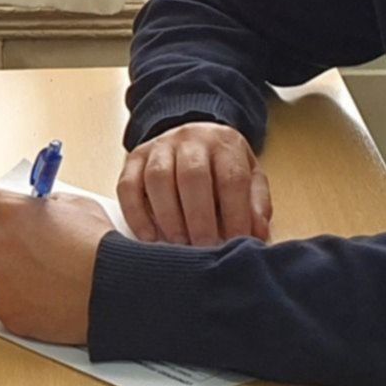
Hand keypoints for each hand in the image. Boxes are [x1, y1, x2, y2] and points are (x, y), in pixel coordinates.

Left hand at [0, 189, 115, 344]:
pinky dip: (20, 300)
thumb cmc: (97, 246)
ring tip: (47, 277)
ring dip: (10, 274)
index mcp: (7, 212)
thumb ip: (48, 205)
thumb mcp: (78, 205)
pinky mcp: (3, 310)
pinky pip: (4, 301)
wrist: (110, 287)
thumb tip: (41, 211)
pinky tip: (48, 296)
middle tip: (26, 250)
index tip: (4, 219)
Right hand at [116, 122, 271, 246]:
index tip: (236, 243)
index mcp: (225, 143)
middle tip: (203, 247)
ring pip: (158, 177)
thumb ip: (256, 204)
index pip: (231, 178)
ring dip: (168, 216)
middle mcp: (191, 140)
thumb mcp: (249, 177)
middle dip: (199, 217)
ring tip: (178, 244)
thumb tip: (258, 234)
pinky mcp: (135, 158)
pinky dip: (136, 214)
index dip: (235, 213)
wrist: (194, 138)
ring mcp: (160, 146)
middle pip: (193, 175)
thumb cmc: (223, 167)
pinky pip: (128, 185)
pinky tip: (149, 238)